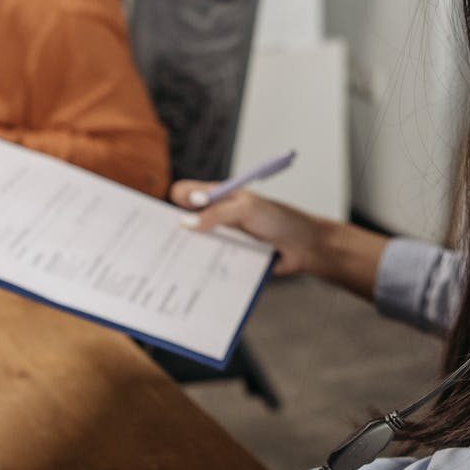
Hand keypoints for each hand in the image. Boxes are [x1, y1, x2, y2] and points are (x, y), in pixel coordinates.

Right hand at [172, 180, 335, 277]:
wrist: (302, 247)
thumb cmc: (278, 219)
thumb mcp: (246, 209)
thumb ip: (216, 213)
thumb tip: (186, 222)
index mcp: (216, 196)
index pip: (184, 193)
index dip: (175, 202)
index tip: (170, 217)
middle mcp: (214, 216)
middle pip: (184, 222)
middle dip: (176, 232)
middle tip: (167, 244)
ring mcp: (220, 238)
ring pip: (194, 245)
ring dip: (189, 253)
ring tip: (179, 264)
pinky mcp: (226, 258)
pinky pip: (208, 264)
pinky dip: (203, 269)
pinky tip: (198, 276)